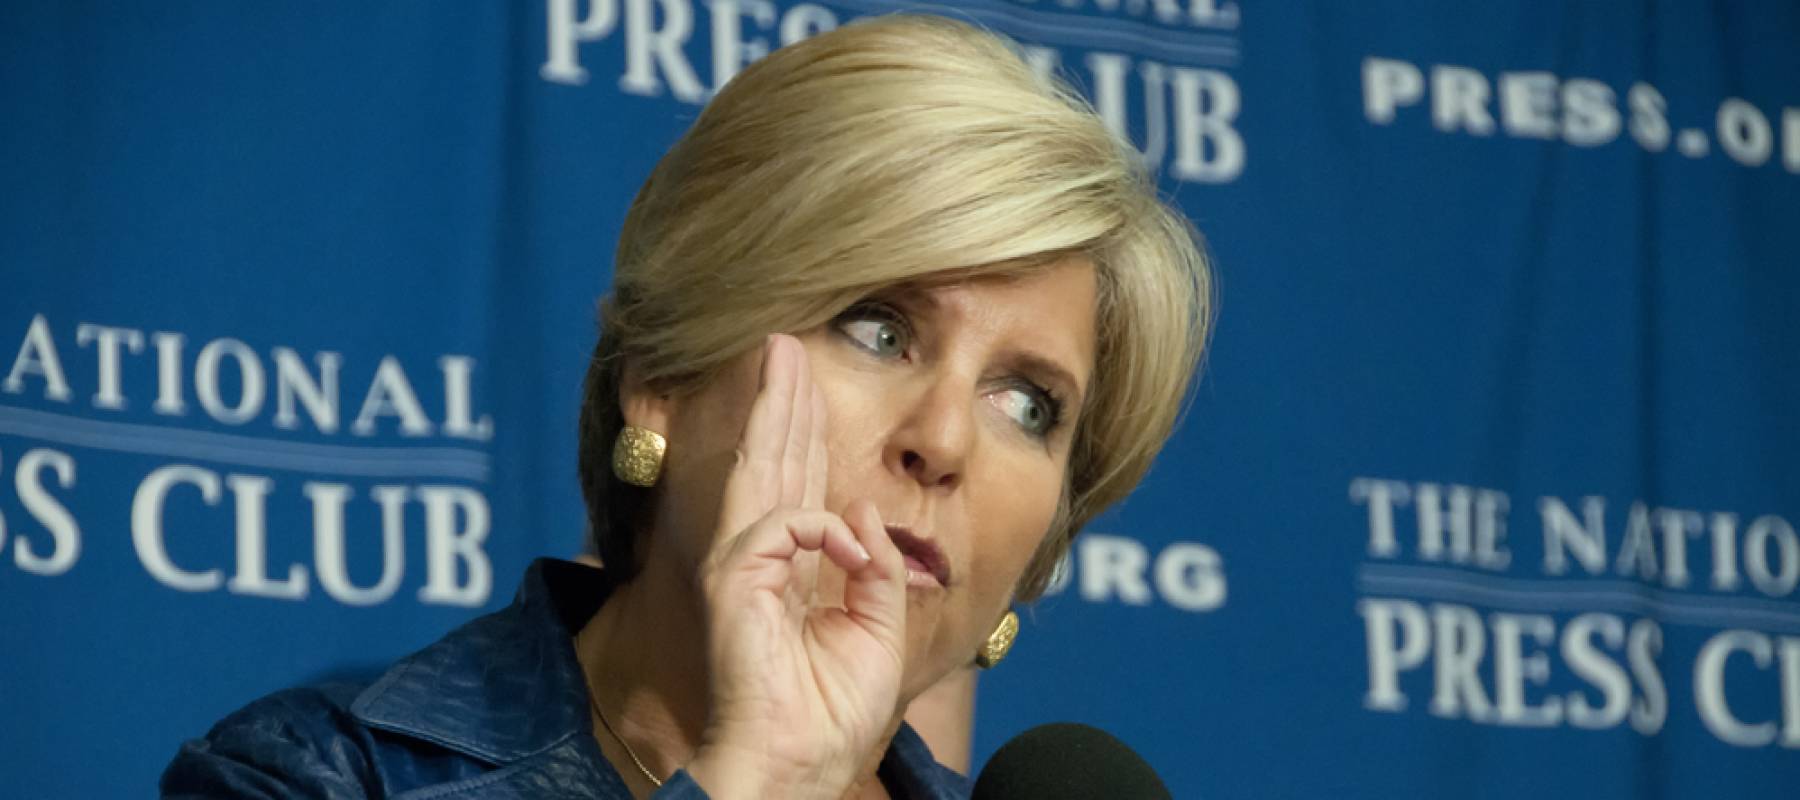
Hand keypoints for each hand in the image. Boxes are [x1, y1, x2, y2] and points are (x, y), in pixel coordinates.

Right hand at [685, 335, 908, 798]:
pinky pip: (782, 524)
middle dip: (783, 401)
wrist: (802, 760)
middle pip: (774, 463)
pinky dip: (823, 530)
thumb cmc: (832, 712)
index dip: (806, 434)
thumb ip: (876, 566)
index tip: (809, 386)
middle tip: (784, 345)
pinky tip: (846, 549)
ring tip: (780, 357)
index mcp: (794, 572)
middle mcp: (761, 560)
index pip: (800, 486)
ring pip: (760, 468)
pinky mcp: (732, 580)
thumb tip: (864, 512)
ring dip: (773, 409)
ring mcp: (741, 567)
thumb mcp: (879, 628)